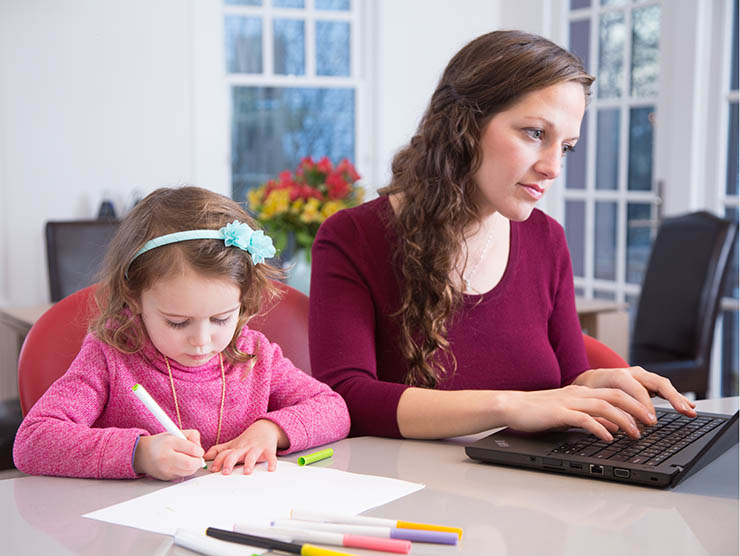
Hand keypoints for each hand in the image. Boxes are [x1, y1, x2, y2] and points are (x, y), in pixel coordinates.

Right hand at [133, 429, 203, 480]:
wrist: (143, 454)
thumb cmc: (161, 443)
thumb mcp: (176, 433)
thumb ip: (192, 436)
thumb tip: (200, 449)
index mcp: (169, 443)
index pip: (192, 449)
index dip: (199, 450)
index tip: (198, 450)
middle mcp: (166, 457)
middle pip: (190, 464)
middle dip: (198, 461)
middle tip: (196, 457)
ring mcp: (165, 469)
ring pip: (188, 472)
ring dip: (193, 467)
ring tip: (188, 460)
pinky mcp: (166, 478)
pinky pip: (182, 476)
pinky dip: (185, 471)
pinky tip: (180, 465)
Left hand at [204, 419, 288, 474]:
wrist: (265, 428)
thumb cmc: (248, 439)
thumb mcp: (232, 444)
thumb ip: (219, 451)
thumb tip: (205, 457)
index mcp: (235, 449)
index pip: (224, 454)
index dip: (218, 461)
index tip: (213, 470)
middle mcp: (244, 449)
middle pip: (235, 454)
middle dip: (230, 462)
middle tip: (226, 472)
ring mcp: (256, 449)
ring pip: (251, 456)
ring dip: (249, 463)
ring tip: (247, 472)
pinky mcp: (268, 450)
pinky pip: (270, 456)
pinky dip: (272, 462)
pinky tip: (271, 469)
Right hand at [502, 385, 665, 441]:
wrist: (512, 406)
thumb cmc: (538, 412)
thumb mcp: (569, 414)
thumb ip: (591, 417)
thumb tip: (613, 427)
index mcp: (582, 392)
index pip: (616, 392)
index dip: (636, 404)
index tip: (649, 418)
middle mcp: (579, 394)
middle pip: (616, 395)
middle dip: (638, 409)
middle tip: (652, 423)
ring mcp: (569, 402)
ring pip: (604, 405)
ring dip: (624, 420)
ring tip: (635, 433)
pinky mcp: (559, 412)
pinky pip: (584, 418)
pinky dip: (599, 428)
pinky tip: (608, 438)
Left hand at [572, 366, 696, 421]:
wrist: (590, 380)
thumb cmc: (592, 392)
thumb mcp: (595, 401)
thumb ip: (608, 411)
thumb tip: (619, 428)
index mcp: (618, 375)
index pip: (637, 390)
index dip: (645, 406)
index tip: (651, 423)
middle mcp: (632, 372)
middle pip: (656, 382)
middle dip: (672, 397)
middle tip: (683, 411)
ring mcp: (640, 375)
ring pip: (662, 383)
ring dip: (677, 397)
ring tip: (690, 410)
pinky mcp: (646, 381)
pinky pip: (663, 388)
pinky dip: (675, 396)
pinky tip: (688, 406)